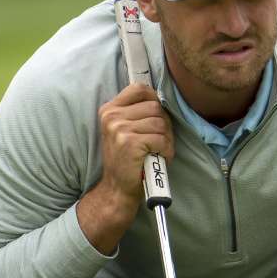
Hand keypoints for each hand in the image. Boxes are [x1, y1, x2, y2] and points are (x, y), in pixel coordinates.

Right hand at [97, 83, 174, 203]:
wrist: (116, 188)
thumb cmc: (126, 159)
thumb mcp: (122, 130)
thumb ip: (136, 113)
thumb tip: (162, 100)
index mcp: (110, 109)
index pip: (139, 89)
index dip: (154, 100)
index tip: (156, 117)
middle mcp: (112, 116)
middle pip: (155, 107)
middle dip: (164, 125)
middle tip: (161, 140)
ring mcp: (120, 128)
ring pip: (160, 123)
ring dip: (167, 139)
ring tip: (159, 150)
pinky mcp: (130, 142)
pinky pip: (161, 139)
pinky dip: (166, 150)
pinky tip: (160, 158)